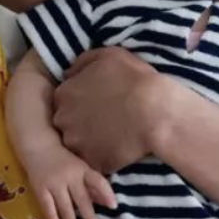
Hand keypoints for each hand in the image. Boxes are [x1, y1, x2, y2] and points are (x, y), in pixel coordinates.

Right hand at [23, 145, 115, 218]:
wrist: (38, 147)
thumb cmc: (63, 159)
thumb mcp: (80, 167)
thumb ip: (91, 184)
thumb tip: (106, 202)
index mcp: (82, 169)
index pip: (98, 181)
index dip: (107, 193)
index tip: (114, 206)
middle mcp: (69, 176)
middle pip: (81, 199)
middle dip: (89, 215)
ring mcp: (54, 183)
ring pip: (64, 205)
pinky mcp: (40, 188)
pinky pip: (47, 205)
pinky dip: (52, 217)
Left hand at [52, 47, 166, 173]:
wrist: (155, 111)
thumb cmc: (135, 79)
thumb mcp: (109, 56)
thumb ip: (83, 62)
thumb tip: (69, 72)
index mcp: (64, 93)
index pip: (63, 101)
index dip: (81, 103)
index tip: (99, 104)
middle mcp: (64, 120)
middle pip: (68, 124)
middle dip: (83, 123)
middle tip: (108, 120)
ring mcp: (77, 143)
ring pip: (80, 145)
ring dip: (93, 142)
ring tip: (116, 135)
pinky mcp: (93, 162)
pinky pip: (96, 161)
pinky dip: (106, 157)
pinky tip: (122, 148)